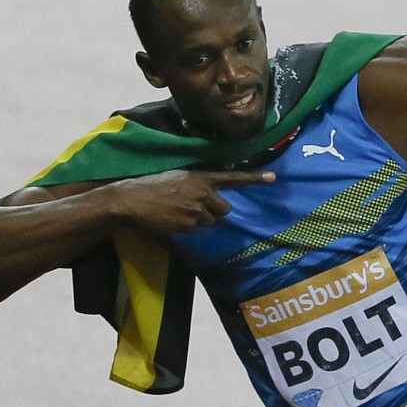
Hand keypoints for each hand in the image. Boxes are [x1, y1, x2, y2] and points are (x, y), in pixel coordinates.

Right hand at [107, 169, 274, 235]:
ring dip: (201, 220)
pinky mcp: (188, 225)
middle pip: (225, 209)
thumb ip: (198, 183)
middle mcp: (203, 194)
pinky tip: (174, 220)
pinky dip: (188, 228)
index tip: (273, 177)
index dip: (254, 178)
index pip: (233, 178)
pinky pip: (197, 230)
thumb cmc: (153, 185)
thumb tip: (210, 193)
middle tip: (198, 207)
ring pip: (211, 221)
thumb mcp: (179, 176)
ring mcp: (197, 211)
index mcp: (201, 178)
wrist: (132, 199)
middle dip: (216, 211)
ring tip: (180, 212)